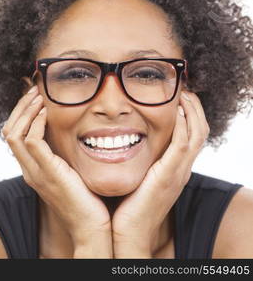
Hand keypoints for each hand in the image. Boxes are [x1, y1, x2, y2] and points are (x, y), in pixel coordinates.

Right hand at [2, 85, 111, 250]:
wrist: (91, 227)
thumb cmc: (87, 200)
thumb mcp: (71, 173)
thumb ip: (64, 156)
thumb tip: (71, 135)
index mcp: (32, 170)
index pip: (14, 136)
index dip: (21, 114)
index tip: (35, 98)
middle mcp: (28, 170)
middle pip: (9, 131)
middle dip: (20, 108)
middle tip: (34, 91)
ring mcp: (34, 172)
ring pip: (14, 133)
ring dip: (26, 110)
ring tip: (39, 96)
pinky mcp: (47, 172)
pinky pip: (32, 141)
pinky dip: (37, 122)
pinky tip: (48, 113)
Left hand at [111, 91, 209, 257]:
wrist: (128, 233)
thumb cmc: (127, 207)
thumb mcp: (137, 179)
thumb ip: (138, 162)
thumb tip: (122, 145)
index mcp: (173, 170)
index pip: (190, 135)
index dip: (188, 115)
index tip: (177, 97)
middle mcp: (180, 169)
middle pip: (199, 130)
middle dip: (194, 108)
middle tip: (183, 89)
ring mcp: (177, 173)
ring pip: (196, 134)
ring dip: (192, 111)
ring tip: (183, 93)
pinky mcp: (169, 176)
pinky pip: (183, 144)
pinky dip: (184, 125)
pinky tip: (177, 110)